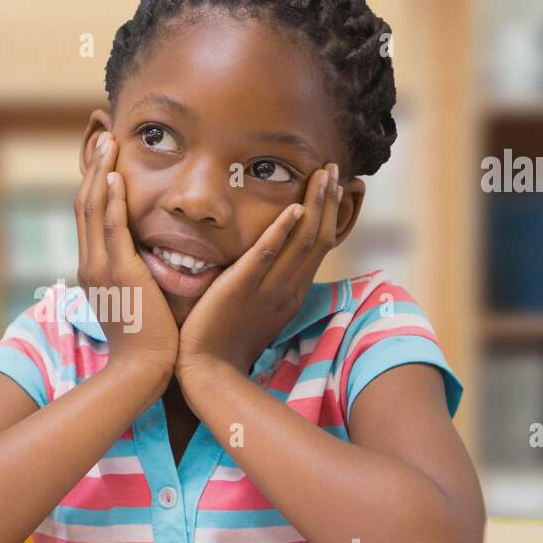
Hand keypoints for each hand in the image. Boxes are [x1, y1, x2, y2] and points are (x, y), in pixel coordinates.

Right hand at [75, 132, 178, 381]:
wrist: (143, 368)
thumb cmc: (148, 341)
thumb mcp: (135, 301)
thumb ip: (136, 277)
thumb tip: (148, 260)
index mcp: (93, 270)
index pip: (89, 218)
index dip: (95, 185)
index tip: (104, 159)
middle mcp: (90, 264)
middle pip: (84, 204)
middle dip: (94, 168)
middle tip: (103, 137)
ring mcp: (101, 267)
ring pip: (93, 208)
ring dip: (100, 172)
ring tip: (108, 142)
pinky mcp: (119, 271)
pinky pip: (111, 226)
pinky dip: (111, 199)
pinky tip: (116, 176)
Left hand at [177, 162, 342, 388]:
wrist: (208, 373)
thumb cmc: (225, 344)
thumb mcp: (257, 311)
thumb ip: (266, 285)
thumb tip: (269, 262)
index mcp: (291, 294)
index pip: (319, 247)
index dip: (330, 216)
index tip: (335, 188)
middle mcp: (287, 290)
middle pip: (317, 238)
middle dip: (328, 201)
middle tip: (334, 169)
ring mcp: (267, 289)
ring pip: (301, 242)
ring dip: (314, 205)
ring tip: (323, 175)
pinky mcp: (241, 289)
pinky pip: (265, 256)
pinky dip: (281, 231)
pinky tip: (292, 208)